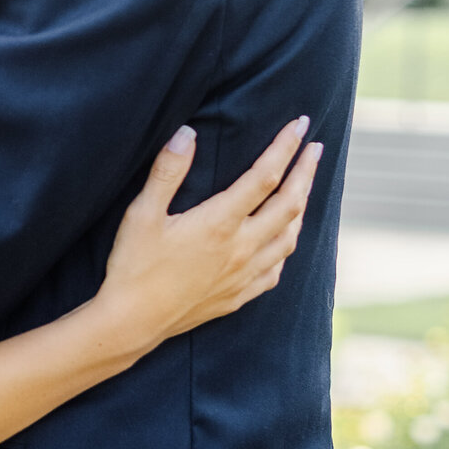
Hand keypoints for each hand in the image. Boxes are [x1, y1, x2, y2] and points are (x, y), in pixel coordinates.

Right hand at [98, 118, 322, 354]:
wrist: (132, 322)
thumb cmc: (133, 266)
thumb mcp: (142, 214)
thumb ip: (166, 172)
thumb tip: (187, 133)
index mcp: (220, 223)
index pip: (264, 177)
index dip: (285, 147)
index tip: (300, 125)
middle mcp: (241, 248)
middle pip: (289, 204)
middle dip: (306, 172)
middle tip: (316, 148)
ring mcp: (244, 275)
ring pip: (289, 237)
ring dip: (302, 208)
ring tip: (304, 188)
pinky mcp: (239, 296)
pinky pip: (277, 269)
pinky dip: (286, 246)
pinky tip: (282, 240)